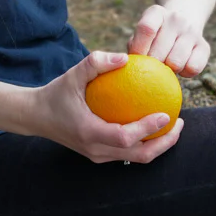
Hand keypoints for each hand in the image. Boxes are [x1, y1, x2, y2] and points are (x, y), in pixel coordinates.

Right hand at [29, 51, 184, 163]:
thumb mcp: (73, 74)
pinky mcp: (99, 154)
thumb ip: (96, 63)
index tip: (166, 114)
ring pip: (135, 157)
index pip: (125, 138)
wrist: (35, 116)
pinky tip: (153, 123)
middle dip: (164, 143)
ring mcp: (98, 156)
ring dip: (157, 145)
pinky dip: (144, 142)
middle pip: (138, 155)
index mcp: (89, 133)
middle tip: (179, 122)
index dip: (148, 129)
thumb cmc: (56, 93)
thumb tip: (125, 58)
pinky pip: (128, 152)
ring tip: (172, 124)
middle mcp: (96, 150)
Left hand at [128, 4, 209, 77]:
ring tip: (165, 65)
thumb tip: (132, 64)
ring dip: (168, 70)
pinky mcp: (205, 46)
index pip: (146, 29)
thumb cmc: (155, 34)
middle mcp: (176, 19)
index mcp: (156, 12)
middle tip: (151, 66)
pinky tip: (180, 66)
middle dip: (151, 66)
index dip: (139, 48)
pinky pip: (192, 69)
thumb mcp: (142, 32)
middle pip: (159, 52)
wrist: (184, 20)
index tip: (136, 59)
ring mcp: (192, 31)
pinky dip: (184, 73)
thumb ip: (135, 45)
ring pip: (175, 63)